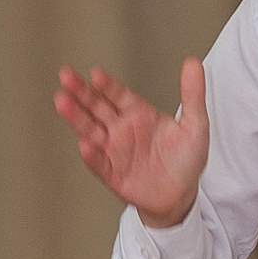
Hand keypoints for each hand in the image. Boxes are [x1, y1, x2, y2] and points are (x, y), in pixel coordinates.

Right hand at [55, 61, 209, 229]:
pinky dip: (92, 156)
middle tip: (66, 76)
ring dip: (76, 117)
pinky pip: (99, 163)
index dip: (107, 84)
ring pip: (90, 130)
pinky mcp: (112, 174)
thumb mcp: (195, 124)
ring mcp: (114, 150)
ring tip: (62, 102)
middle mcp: (121, 129)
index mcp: (138, 113)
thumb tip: (193, 63)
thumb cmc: (187, 159)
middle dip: (81, 92)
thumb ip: (192, 94)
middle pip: (96, 107)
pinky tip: (85, 145)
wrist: (182, 195)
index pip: (118, 93)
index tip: (96, 74)